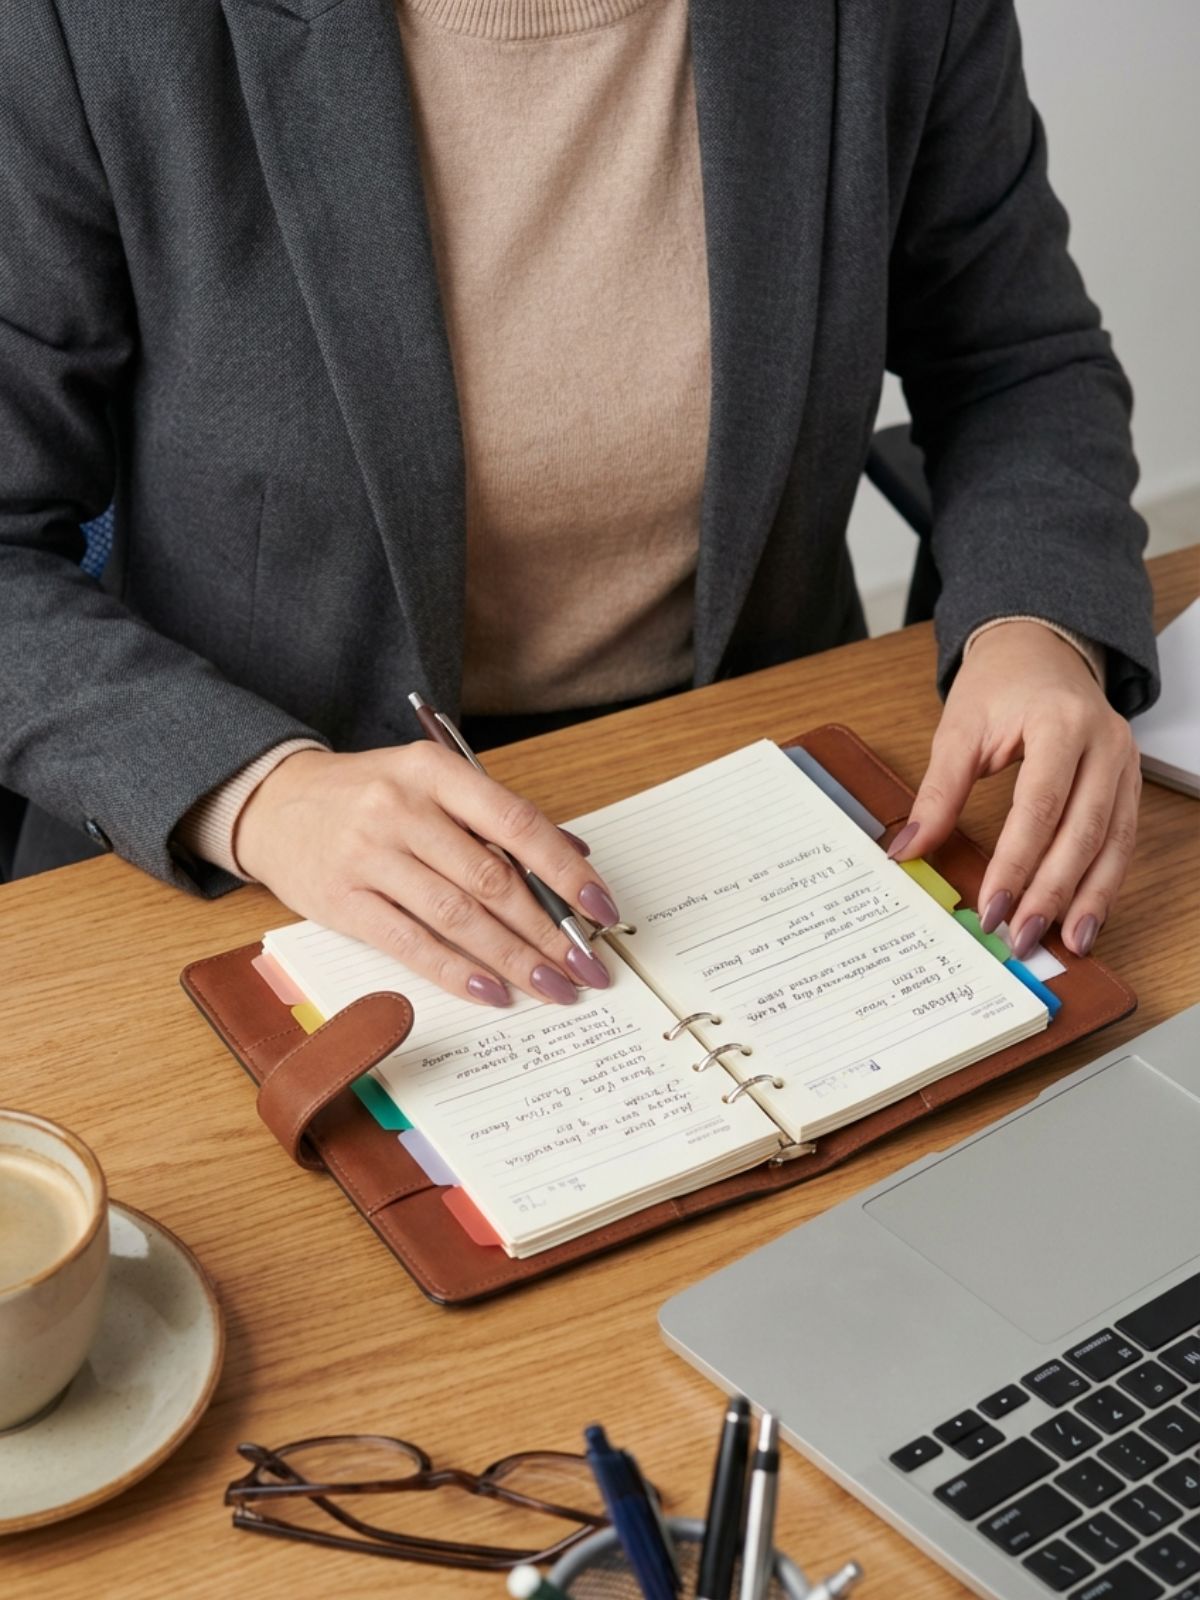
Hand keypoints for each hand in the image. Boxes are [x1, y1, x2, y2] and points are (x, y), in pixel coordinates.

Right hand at [236, 744, 617, 1005]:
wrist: (273, 804)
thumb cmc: (367, 796)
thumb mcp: (430, 783)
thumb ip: (496, 818)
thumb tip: (574, 858)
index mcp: (434, 771)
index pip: (517, 823)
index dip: (566, 871)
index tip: (601, 908)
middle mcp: (401, 808)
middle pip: (492, 878)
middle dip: (549, 929)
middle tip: (586, 965)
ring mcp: (368, 855)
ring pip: (457, 916)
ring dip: (513, 958)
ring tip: (552, 985)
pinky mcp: (342, 901)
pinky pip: (411, 944)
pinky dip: (457, 972)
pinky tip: (492, 992)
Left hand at [890, 622, 1139, 958]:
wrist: (1040, 649)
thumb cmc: (1000, 685)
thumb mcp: (958, 729)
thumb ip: (937, 792)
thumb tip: (908, 850)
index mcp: (1061, 722)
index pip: (1040, 806)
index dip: (1016, 862)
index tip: (991, 905)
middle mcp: (1105, 744)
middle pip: (1083, 832)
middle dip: (1051, 892)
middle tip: (1020, 936)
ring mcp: (1125, 764)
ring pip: (1113, 843)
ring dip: (1088, 899)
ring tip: (1066, 943)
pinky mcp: (1128, 783)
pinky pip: (1121, 840)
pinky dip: (1103, 883)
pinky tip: (1085, 917)